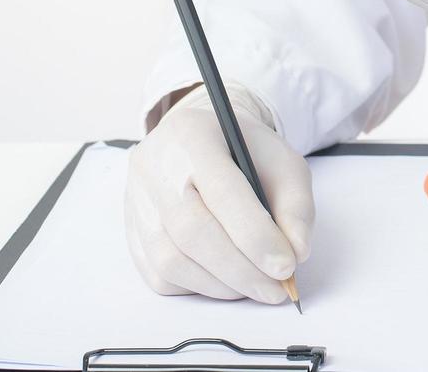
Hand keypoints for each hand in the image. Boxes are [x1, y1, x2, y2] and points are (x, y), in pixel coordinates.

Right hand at [125, 83, 313, 300]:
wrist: (202, 139)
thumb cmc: (245, 152)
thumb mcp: (283, 161)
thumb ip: (296, 205)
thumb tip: (296, 254)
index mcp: (194, 136)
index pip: (223, 193)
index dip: (256, 236)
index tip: (286, 266)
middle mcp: (155, 166)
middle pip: (192, 232)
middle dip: (241, 270)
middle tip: (276, 290)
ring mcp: (136, 200)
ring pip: (172, 260)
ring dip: (221, 284)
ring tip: (255, 286)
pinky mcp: (131, 230)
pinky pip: (159, 275)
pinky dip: (197, 287)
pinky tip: (225, 280)